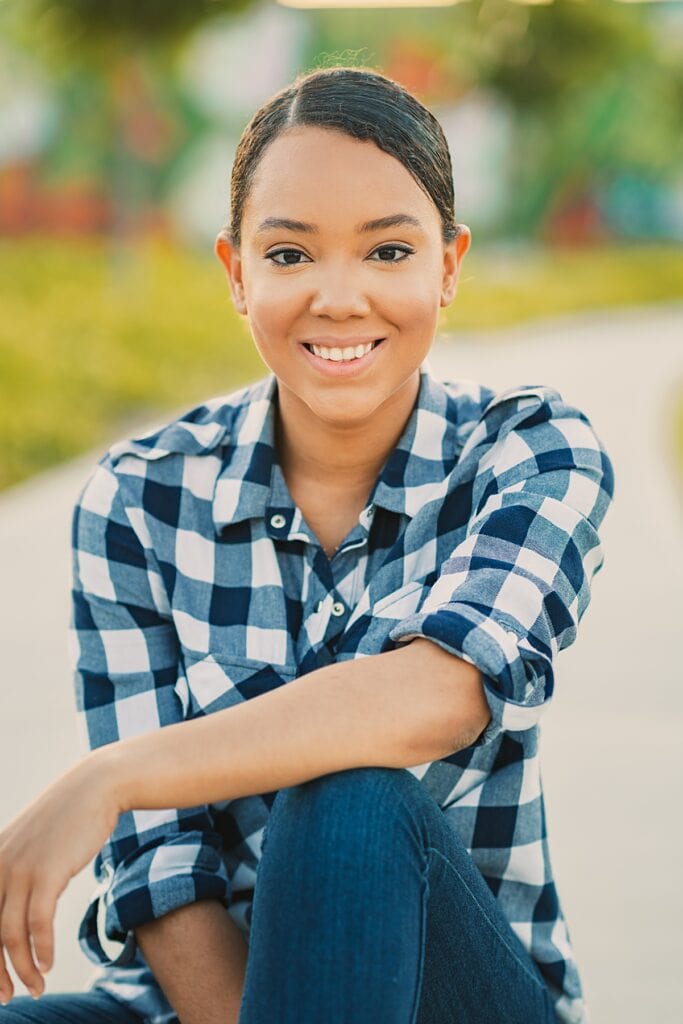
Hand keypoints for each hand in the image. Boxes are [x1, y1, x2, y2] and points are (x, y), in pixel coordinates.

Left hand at [0, 750, 119, 1003]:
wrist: (95, 787)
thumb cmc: (67, 819)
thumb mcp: (31, 846)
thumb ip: (15, 872)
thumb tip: (11, 910)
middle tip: (7, 998)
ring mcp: (20, 869)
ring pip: (9, 935)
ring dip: (22, 969)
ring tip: (36, 987)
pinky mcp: (46, 872)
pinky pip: (37, 923)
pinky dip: (41, 949)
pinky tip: (48, 964)